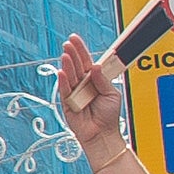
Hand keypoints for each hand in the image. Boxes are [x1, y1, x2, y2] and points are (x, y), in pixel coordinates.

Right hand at [56, 35, 124, 153]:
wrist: (103, 134)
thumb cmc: (109, 115)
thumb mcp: (111, 94)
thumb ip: (102, 80)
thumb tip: (95, 66)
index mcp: (94, 80)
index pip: (86, 61)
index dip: (81, 50)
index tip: (75, 39)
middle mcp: (83, 84)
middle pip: (76, 66)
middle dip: (72, 54)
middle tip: (68, 43)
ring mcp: (74, 93)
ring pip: (69, 76)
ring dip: (67, 65)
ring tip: (65, 55)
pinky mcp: (67, 103)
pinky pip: (64, 90)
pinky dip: (63, 81)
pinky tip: (62, 72)